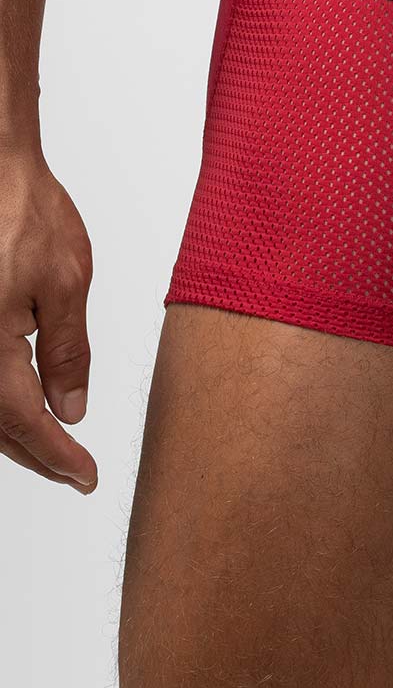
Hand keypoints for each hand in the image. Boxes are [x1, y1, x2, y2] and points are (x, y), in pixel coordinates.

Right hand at [0, 151, 95, 489]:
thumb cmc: (23, 211)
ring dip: (11, 428)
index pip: (24, 421)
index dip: (56, 455)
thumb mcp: (66, 282)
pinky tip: (19, 401)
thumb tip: (69, 408)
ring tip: (51, 445)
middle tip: (72, 470)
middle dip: (34, 450)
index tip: (85, 475)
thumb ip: (67, 352)